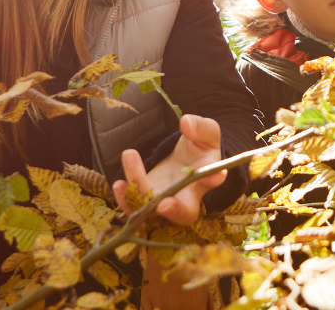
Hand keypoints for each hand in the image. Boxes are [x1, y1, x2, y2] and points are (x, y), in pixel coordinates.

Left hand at [113, 115, 227, 224]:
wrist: (184, 159)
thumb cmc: (199, 146)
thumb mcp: (206, 133)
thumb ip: (201, 128)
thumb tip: (187, 123)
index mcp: (205, 177)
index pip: (212, 180)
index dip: (213, 179)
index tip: (215, 175)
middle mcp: (187, 196)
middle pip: (184, 212)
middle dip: (174, 210)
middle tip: (164, 205)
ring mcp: (164, 201)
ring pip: (152, 207)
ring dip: (139, 190)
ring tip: (130, 156)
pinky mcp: (146, 200)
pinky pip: (135, 207)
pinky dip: (125, 199)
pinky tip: (119, 184)